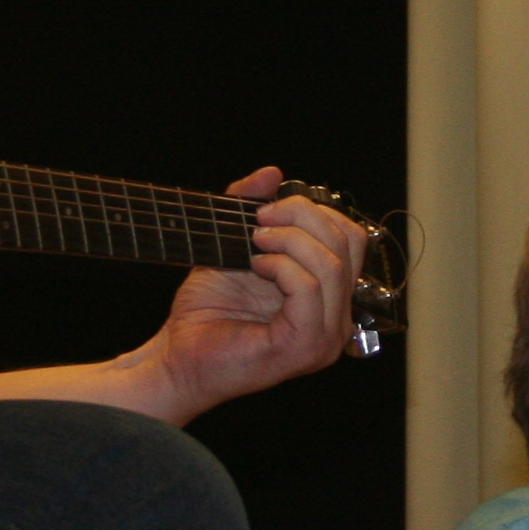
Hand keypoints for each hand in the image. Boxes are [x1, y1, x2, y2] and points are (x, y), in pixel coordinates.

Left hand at [124, 165, 367, 425]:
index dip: (316, 212)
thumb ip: (254, 208)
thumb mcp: (233, 246)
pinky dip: (282, 266)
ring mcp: (325, 337)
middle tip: (261, 218)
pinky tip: (256, 265)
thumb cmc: (205, 314)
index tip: (271, 208)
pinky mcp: (305, 346)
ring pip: (331, 265)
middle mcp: (336, 320)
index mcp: (329, 299)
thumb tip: (272, 173)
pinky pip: (309, 288)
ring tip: (255, 241)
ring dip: (289, 240)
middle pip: (347, 244)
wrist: (176, 357)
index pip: (352, 240)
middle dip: (303, 217)